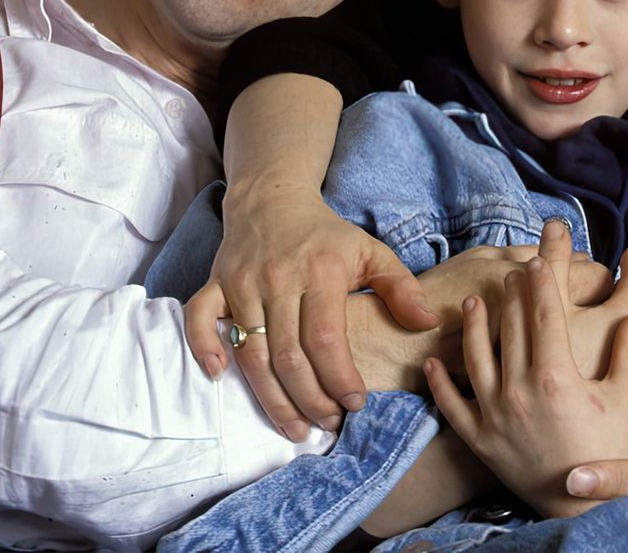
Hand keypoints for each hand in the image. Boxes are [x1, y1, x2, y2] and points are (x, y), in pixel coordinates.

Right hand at [185, 190, 438, 440]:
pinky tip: (219, 377)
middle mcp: (277, 280)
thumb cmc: (326, 235)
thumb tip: (428, 322)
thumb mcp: (371, 251)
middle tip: (329, 422)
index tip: (355, 403)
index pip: (325, 338)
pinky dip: (205, 348)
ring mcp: (241, 283)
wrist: (271, 199)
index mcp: (319, 272)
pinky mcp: (214, 284)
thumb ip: (401, 287)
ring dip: (271, 398)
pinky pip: (199, 319)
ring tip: (295, 427)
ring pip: (251, 352)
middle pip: (288, 355)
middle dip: (310, 399)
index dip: (339, 377)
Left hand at [424, 222, 627, 517]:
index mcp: (556, 377)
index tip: (539, 259)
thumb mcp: (626, 401)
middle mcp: (519, 390)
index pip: (545, 317)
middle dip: (512, 294)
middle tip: (512, 268)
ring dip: (474, 326)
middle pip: (511, 329)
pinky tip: (433, 362)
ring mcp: (494, 414)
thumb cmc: (608, 451)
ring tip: (474, 302)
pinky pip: (452, 404)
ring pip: (476, 357)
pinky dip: (440, 381)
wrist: (582, 506)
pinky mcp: (478, 438)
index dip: (542, 284)